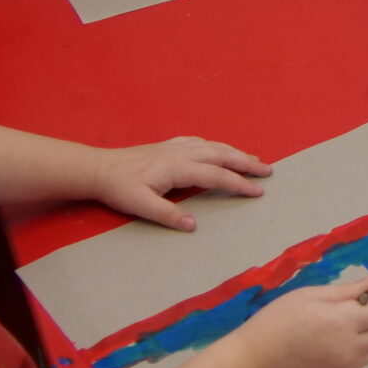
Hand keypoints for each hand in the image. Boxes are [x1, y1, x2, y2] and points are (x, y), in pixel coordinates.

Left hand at [83, 137, 271, 230]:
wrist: (99, 168)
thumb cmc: (120, 189)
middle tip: (268, 170)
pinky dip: (216, 146)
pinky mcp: (168, 145)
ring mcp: (175, 146)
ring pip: (213, 146)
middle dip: (246, 162)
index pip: (216, 176)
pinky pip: (200, 142)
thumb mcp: (140, 206)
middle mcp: (181, 153)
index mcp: (178, 168)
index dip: (239, 184)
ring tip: (252, 159)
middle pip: (221, 155)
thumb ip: (168, 215)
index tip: (258, 192)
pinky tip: (217, 149)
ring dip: (235, 152)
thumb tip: (194, 225)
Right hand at [234, 276, 367, 367]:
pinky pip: (364, 360)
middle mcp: (352, 348)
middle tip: (359, 304)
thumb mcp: (309, 295)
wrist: (256, 362)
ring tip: (350, 322)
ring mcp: (347, 367)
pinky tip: (341, 338)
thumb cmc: (277, 321)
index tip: (364, 292)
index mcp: (344, 323)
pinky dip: (363, 346)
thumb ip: (345, 290)